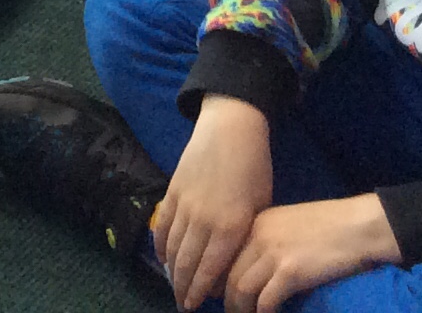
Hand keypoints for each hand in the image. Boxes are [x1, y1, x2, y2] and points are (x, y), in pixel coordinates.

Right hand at [155, 94, 274, 310]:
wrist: (231, 128)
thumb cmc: (254, 168)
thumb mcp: (261, 206)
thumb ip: (246, 236)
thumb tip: (235, 263)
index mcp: (230, 228)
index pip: (209, 271)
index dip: (200, 292)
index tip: (195, 306)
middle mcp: (203, 221)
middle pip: (187, 263)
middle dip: (183, 287)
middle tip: (182, 304)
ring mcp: (184, 206)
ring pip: (172, 247)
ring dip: (171, 271)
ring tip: (172, 286)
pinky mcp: (172, 191)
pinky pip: (162, 225)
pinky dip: (160, 244)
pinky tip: (162, 257)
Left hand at [224, 197, 398, 312]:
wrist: (359, 226)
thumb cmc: (330, 226)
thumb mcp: (288, 225)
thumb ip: (267, 242)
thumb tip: (253, 271)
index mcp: (256, 223)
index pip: (225, 254)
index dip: (217, 279)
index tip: (216, 295)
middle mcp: (258, 236)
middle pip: (228, 275)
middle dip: (226, 300)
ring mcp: (273, 253)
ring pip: (241, 290)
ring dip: (241, 311)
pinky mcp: (291, 272)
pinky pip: (266, 301)